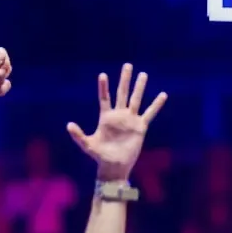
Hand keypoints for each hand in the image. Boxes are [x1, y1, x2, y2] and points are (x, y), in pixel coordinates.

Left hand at [67, 64, 167, 181]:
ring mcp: (130, 120)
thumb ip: (78, 135)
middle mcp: (119, 116)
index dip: (104, 87)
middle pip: (122, 93)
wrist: (115, 166)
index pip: (105, 98)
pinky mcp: (141, 127)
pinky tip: (162, 95)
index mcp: (106, 117)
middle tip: (128, 66)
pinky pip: (150, 113)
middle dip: (125, 80)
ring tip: (143, 74)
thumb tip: (69, 125)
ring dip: (139, 87)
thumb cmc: (100, 156)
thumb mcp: (87, 145)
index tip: (103, 75)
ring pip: (136, 99)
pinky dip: (156, 104)